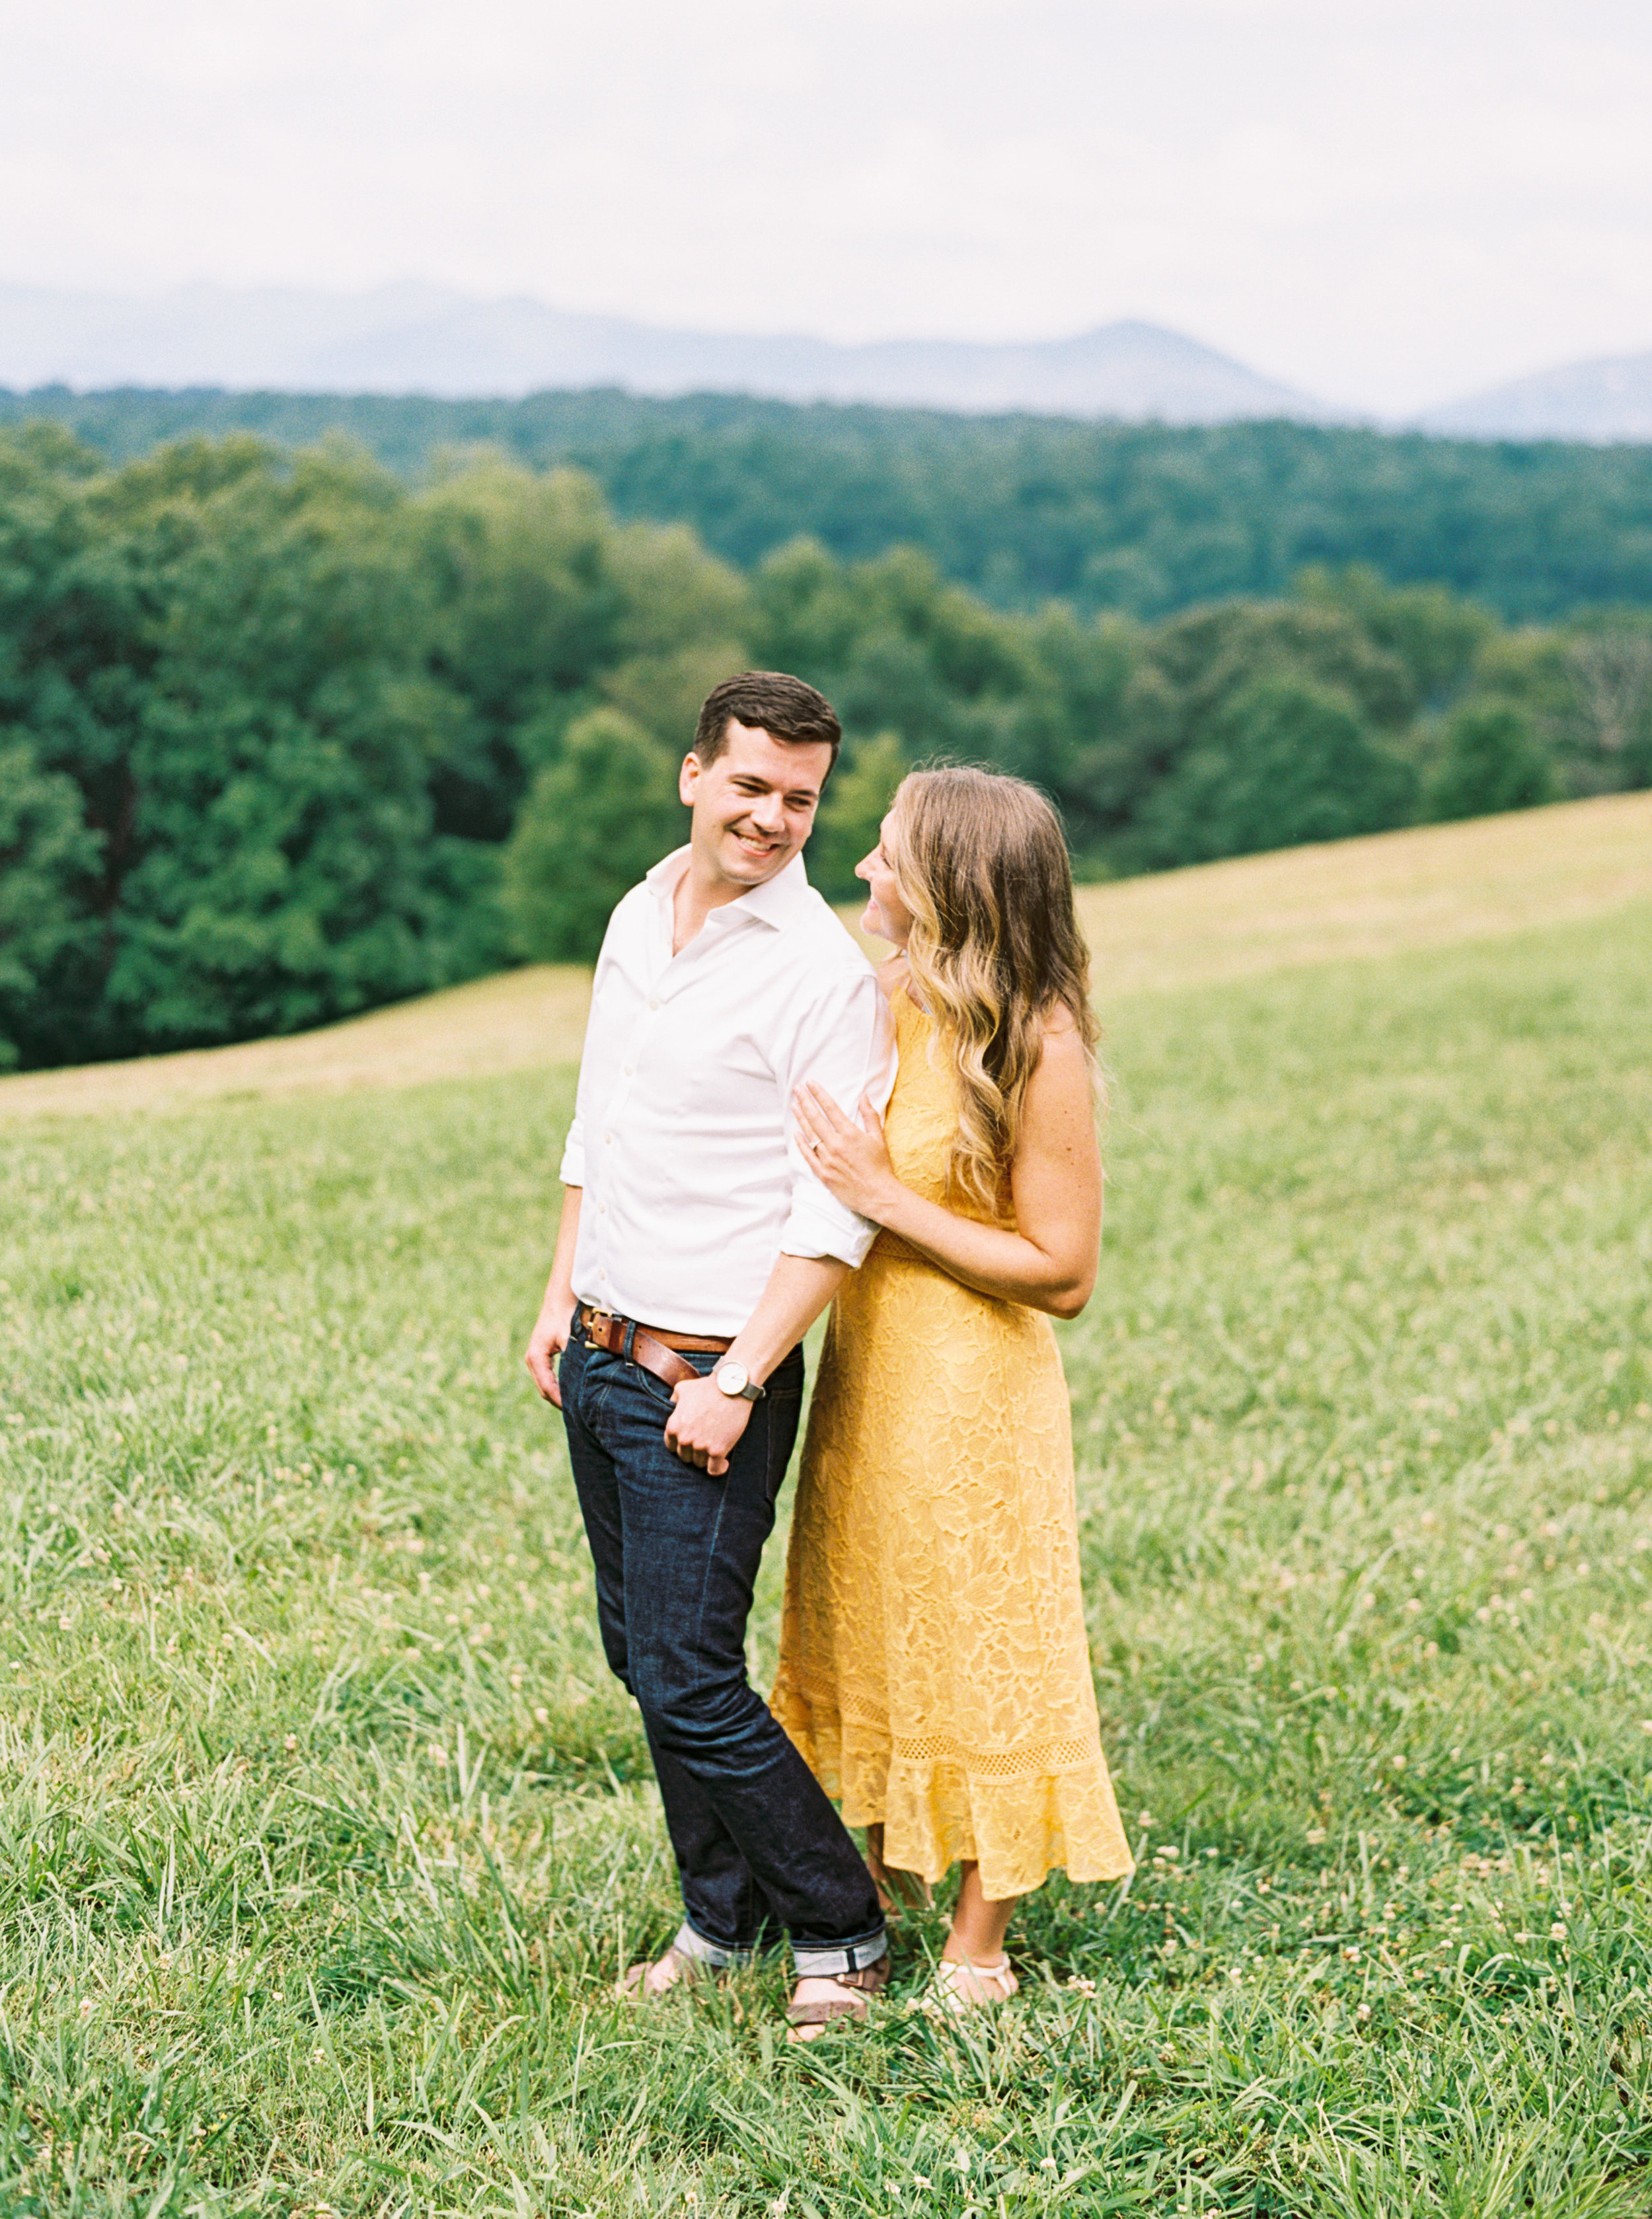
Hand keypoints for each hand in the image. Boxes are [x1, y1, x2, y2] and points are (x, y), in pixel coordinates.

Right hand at [524, 1294, 574, 1406]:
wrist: (560, 1299)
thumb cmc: (566, 1316)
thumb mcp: (571, 1339)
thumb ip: (573, 1360)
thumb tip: (581, 1382)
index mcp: (536, 1357)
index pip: (548, 1387)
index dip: (561, 1401)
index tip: (575, 1410)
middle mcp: (532, 1359)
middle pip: (544, 1389)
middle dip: (559, 1401)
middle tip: (577, 1412)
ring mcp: (535, 1357)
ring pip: (545, 1384)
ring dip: (558, 1394)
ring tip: (575, 1405)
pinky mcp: (541, 1355)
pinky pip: (547, 1376)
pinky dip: (557, 1385)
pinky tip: (571, 1390)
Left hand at [664, 1374, 754, 1475]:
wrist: (732, 1388)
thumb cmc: (708, 1387)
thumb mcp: (683, 1388)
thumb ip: (673, 1399)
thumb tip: (671, 1404)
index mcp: (674, 1426)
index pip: (671, 1447)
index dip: (681, 1445)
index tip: (691, 1442)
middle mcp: (684, 1438)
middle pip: (685, 1457)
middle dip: (694, 1451)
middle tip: (705, 1444)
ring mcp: (701, 1446)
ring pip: (699, 1463)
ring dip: (707, 1459)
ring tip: (715, 1451)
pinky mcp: (718, 1451)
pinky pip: (714, 1470)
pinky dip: (718, 1468)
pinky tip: (723, 1463)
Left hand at [792, 1082, 899, 1219]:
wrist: (878, 1195)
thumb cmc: (880, 1166)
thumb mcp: (879, 1138)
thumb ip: (869, 1116)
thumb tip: (863, 1095)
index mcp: (850, 1134)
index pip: (831, 1108)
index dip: (819, 1094)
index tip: (811, 1083)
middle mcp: (836, 1145)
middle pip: (816, 1118)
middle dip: (805, 1101)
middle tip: (797, 1089)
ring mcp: (827, 1160)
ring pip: (809, 1135)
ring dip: (801, 1119)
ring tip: (794, 1105)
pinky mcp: (823, 1174)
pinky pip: (807, 1156)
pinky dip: (801, 1143)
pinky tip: (796, 1133)